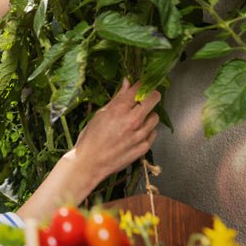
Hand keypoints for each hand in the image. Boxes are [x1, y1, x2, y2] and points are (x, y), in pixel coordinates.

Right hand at [17, 80, 160, 219]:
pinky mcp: (143, 147)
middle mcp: (133, 120)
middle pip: (154, 98)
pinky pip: (153, 133)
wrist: (90, 163)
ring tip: (137, 120)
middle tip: (145, 99)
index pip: (140, 88)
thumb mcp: (101, 113)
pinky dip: (147, 131)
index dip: (142, 84)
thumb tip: (127, 82)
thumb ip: (118, 98)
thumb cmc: (91, 138)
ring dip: (148, 116)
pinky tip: (136, 134)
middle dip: (151, 96)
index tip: (141, 86)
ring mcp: (140, 135)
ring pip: (155, 117)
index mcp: (120, 109)